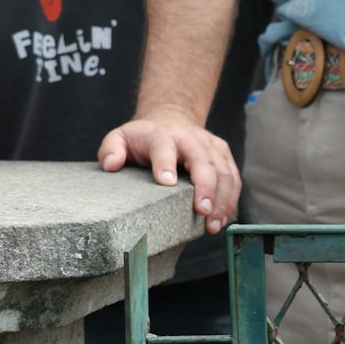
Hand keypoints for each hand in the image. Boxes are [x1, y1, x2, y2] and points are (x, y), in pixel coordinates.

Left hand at [96, 106, 240, 234]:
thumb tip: (111, 165)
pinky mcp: (223, 155)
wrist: (170, 119)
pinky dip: (231, 199)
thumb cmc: (143, 137)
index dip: (165, 163)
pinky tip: (222, 219)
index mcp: (162, 135)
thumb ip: (111, 149)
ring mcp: (210, 146)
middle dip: (205, 187)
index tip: (166, 183)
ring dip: (222, 199)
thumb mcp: (120, 137)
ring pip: (224, 171)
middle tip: (202, 212)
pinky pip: (233, 178)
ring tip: (213, 225)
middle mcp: (190, 138)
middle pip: (203, 161)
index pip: (163, 147)